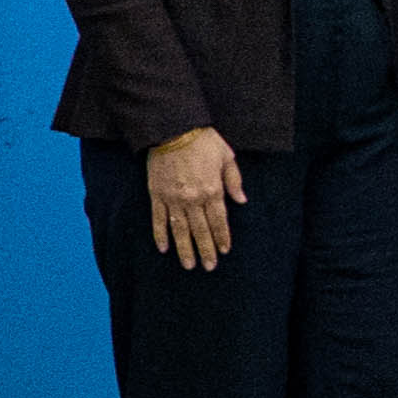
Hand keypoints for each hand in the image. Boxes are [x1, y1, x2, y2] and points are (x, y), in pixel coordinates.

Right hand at [145, 127, 242, 271]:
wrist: (173, 131)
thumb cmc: (204, 142)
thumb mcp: (227, 158)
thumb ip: (234, 181)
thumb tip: (241, 200)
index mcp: (212, 190)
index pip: (219, 221)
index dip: (222, 237)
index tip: (224, 251)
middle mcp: (193, 198)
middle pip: (201, 230)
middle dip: (205, 249)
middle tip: (208, 267)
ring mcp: (173, 198)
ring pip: (179, 229)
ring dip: (184, 248)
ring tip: (189, 265)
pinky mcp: (156, 195)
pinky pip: (158, 219)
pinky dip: (160, 234)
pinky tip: (163, 248)